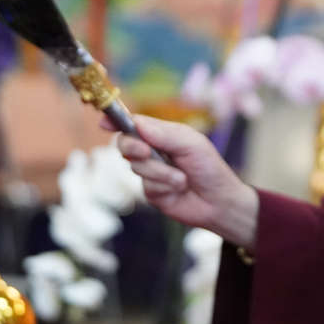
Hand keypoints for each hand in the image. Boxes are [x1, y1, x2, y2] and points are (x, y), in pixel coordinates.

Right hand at [108, 114, 258, 249]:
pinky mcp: (151, 192)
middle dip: (133, 147)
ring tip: (182, 179)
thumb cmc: (209, 167)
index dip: (116, 122)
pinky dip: (164, 187)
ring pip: (136, 167)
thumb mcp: (191, 143)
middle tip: (146, 152)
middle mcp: (151, 151)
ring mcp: (149, 172)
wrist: (219, 201)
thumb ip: (164, 133)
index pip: (133, 124)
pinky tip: (178, 189)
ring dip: (160, 172)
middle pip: (125, 144)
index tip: (104, 122)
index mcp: (161, 134)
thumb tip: (137, 123)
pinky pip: (147, 186)